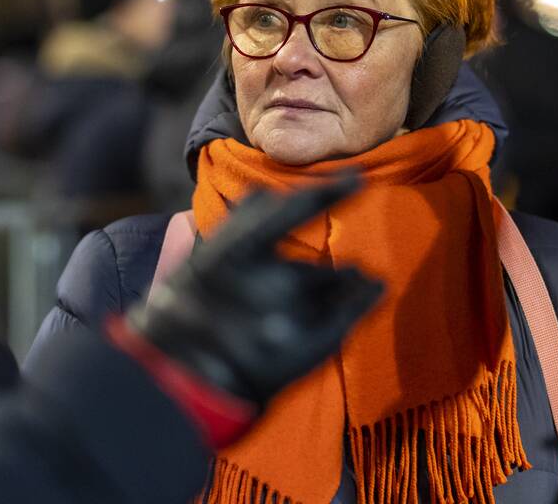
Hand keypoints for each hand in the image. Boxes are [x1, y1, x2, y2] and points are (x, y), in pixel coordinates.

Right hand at [126, 171, 381, 409]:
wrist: (185, 381)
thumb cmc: (189, 313)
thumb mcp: (199, 260)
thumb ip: (234, 225)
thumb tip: (263, 189)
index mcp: (230, 254)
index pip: (288, 212)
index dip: (327, 192)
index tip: (357, 177)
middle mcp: (265, 283)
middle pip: (315, 258)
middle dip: (316, 267)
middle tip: (306, 279)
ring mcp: (290, 318)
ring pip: (338, 281)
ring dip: (344, 281)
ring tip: (339, 287)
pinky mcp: (309, 346)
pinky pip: (354, 309)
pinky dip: (367, 294)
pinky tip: (372, 288)